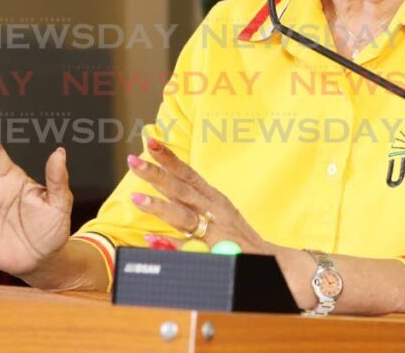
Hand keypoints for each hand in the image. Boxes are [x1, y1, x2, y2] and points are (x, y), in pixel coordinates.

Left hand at [127, 137, 269, 253]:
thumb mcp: (217, 218)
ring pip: (184, 216)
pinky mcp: (216, 252)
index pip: (188, 174)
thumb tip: (157, 204)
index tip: (150, 142)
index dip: (169, 158)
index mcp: (213, 198)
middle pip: (182, 190)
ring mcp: (216, 231)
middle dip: (157, 175)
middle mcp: (215, 210)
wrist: (271, 261)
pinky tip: (150, 238)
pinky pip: (189, 247)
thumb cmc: (238, 239)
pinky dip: (170, 243)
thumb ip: (190, 211)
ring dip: (160, 207)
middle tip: (133, 161)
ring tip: (136, 198)